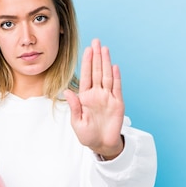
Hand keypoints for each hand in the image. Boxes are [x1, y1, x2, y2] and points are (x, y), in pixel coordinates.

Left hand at [64, 39, 124, 159]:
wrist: (102, 145)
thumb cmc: (87, 135)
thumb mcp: (77, 122)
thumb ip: (74, 106)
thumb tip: (67, 91)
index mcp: (86, 97)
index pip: (86, 76)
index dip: (87, 63)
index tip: (87, 50)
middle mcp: (97, 94)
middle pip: (97, 72)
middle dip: (96, 57)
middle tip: (96, 41)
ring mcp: (108, 97)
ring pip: (107, 76)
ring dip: (106, 62)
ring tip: (105, 49)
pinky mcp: (118, 103)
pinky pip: (117, 88)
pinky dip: (116, 77)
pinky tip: (114, 66)